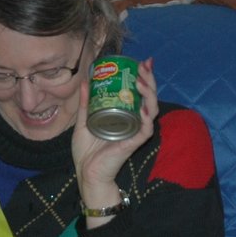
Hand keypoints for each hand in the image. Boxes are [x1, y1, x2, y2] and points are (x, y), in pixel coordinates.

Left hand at [73, 56, 157, 223]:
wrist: (87, 174)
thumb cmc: (88, 153)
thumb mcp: (84, 122)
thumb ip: (86, 104)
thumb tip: (86, 82)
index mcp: (125, 116)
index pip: (140, 94)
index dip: (144, 78)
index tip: (141, 63)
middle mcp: (134, 122)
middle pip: (149, 98)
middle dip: (149, 80)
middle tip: (145, 66)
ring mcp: (135, 132)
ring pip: (152, 110)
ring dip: (150, 94)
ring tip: (142, 81)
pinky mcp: (133, 143)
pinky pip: (146, 129)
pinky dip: (147, 117)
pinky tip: (145, 107)